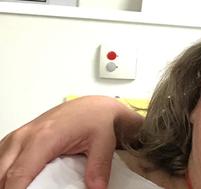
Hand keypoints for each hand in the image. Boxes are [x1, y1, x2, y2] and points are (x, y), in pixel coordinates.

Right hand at [0, 96, 143, 188]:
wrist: (94, 106)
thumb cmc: (96, 118)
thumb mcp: (103, 143)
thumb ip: (98, 168)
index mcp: (44, 138)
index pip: (19, 174)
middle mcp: (26, 136)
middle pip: (3, 173)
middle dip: (8, 188)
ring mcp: (19, 136)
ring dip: (4, 181)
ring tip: (20, 187)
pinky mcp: (18, 138)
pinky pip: (1, 157)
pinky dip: (4, 172)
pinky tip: (14, 181)